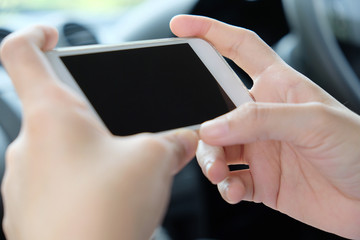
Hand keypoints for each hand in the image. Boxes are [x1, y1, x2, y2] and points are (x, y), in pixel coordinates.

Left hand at [0, 26, 197, 239]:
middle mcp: (29, 145)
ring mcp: (23, 180)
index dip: (37, 35)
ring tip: (120, 172)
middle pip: (57, 109)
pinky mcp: (30, 209)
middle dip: (93, 115)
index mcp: (53, 116)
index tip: (53, 34)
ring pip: (60, 150)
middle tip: (121, 131)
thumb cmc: (104, 213)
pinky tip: (105, 198)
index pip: (22, 53)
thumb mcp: (153, 160)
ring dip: (91, 153)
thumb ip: (172, 140)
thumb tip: (186, 138)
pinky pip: (56, 181)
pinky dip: (81, 181)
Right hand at [171, 15, 359, 238]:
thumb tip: (212, 127)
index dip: (211, 33)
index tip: (182, 28)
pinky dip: (225, 187)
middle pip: (215, 108)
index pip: (239, 48)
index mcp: (278, 87)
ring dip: (210, 161)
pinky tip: (232, 190)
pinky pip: (230, 180)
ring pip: (216, 148)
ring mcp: (260, 149)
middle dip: (201, 123)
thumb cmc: (358, 148)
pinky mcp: (260, 179)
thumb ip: (259, 120)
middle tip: (198, 136)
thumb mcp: (312, 121)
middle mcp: (264, 116)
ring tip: (219, 172)